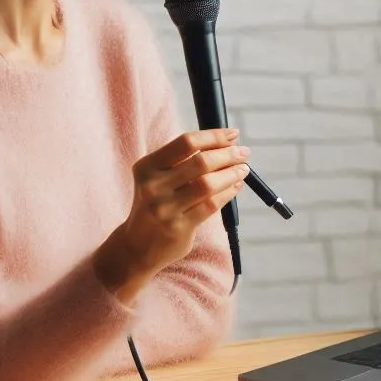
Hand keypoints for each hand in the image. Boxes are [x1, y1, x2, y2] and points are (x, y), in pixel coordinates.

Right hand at [119, 128, 248, 283]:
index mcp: (147, 166)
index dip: (213, 136)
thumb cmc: (155, 204)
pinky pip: (211, 205)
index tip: (233, 134)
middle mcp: (153, 186)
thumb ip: (183, 161)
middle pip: (201, 162)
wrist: (137, 246)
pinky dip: (228, 193)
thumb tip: (226, 144)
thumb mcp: (157, 178)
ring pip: (208, 184)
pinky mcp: (179, 227)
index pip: (186, 142)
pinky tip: (235, 187)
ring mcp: (165, 208)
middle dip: (228, 154)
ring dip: (231, 174)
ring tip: (243, 169)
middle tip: (243, 152)